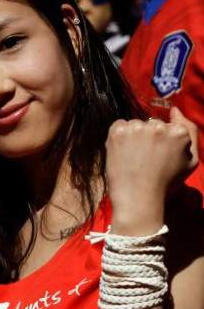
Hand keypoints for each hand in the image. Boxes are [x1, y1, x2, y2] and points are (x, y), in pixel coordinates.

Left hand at [106, 108, 197, 232]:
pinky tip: (122, 153)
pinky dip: (119, 136)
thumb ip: (189, 131)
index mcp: (179, 132)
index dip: (161, 142)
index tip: (157, 157)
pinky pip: (119, 125)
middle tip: (144, 159)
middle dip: (148, 137)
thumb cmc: (166, 183)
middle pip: (151, 124)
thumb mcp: (190, 160)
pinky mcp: (118, 132)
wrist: (138, 198)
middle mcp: (158, 126)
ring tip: (133, 158)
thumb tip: (175, 110)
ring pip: (135, 124)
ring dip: (133, 136)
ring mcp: (137, 128)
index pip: (169, 126)